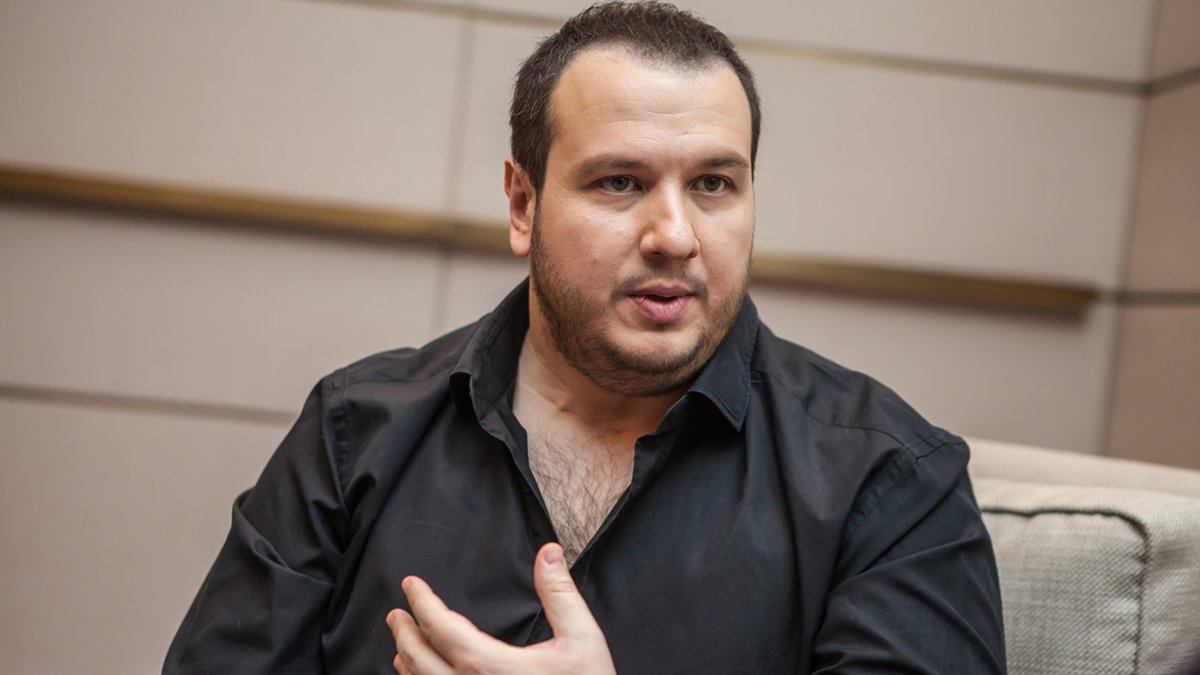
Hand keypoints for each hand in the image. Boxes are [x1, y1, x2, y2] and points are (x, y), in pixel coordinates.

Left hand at [386, 542, 616, 674]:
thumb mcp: (581, 639)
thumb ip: (559, 593)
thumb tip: (548, 554)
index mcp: (489, 665)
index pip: (440, 627)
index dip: (422, 602)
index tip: (411, 585)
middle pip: (418, 658)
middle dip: (403, 632)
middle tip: (396, 614)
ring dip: (407, 661)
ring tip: (402, 645)